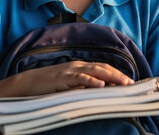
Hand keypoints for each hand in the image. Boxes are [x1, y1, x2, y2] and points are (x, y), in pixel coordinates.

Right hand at [14, 61, 133, 95]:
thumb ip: (83, 87)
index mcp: (80, 67)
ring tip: (122, 83)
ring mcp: (70, 71)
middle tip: (131, 83)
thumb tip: (99, 92)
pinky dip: (91, 81)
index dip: (117, 73)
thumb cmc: (48, 86)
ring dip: (110, 77)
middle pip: (102, 68)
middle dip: (118, 75)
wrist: (27, 83)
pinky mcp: (62, 78)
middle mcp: (77, 66)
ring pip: (94, 71)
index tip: (129, 81)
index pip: (102, 68)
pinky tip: (100, 85)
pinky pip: (79, 78)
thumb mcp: (69, 86)